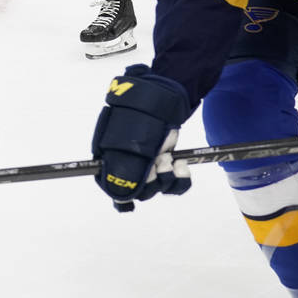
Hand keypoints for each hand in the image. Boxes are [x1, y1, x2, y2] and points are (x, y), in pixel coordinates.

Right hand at [92, 64, 191, 211]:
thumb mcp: (125, 137)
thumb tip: (120, 194)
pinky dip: (182, 177)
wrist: (158, 101)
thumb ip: (120, 165)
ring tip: (168, 157)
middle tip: (158, 161)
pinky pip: (177, 185)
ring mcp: (152, 168)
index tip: (134, 195)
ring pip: (161, 188)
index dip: (125, 196)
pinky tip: (181, 164)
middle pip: (142, 193)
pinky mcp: (169, 166)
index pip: (116, 190)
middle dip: (152, 181)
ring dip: (167, 176)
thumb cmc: (137, 114)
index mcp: (114, 162)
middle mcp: (133, 169)